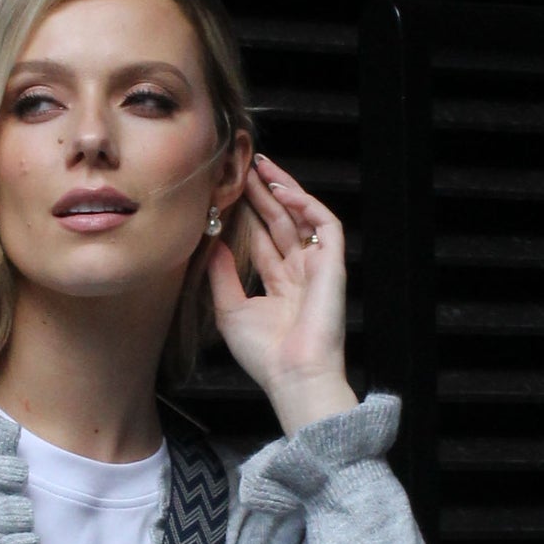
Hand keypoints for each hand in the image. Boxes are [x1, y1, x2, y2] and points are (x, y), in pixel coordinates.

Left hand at [205, 154, 358, 435]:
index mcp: (280, 286)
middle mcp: (300, 273)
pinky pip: (326, 225)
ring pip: (303, 217)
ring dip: (284, 190)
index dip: (248, 215)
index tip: (229, 193)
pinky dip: (306, 204)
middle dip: (263, 194)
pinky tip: (283, 190)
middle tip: (244, 167)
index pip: (264, 240)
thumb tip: (211, 243)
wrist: (293, 375)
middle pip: (282, 223)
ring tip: (262, 167)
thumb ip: (222, 275)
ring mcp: (318, 267)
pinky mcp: (333, 264)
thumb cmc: (265, 354)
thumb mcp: (231, 309)